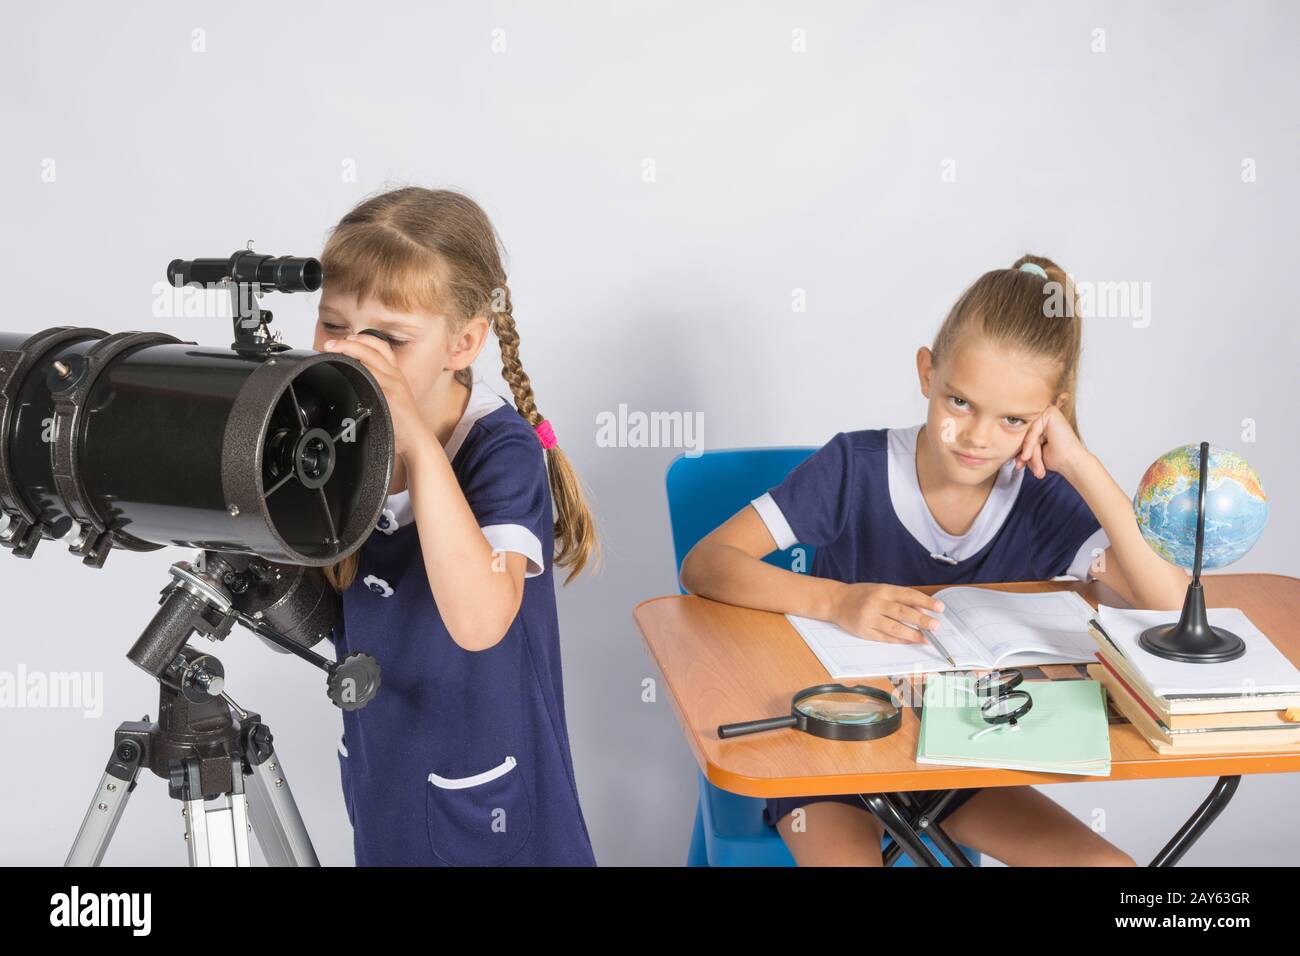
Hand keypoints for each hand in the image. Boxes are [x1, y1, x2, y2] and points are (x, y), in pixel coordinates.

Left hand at [322, 335, 431, 460]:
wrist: (416, 438)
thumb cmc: (401, 423)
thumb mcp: (390, 399)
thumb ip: (377, 387)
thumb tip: (355, 382)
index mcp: (395, 375)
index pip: (381, 347)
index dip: (363, 339)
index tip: (346, 338)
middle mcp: (395, 376)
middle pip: (373, 348)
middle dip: (349, 342)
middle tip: (330, 344)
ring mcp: (393, 384)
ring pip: (370, 358)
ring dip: (349, 351)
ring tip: (334, 351)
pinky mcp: (390, 396)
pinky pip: (372, 376)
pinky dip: (358, 370)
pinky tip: (346, 369)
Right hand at [830, 582, 944, 643]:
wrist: (836, 601)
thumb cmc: (863, 594)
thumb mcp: (882, 590)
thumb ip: (901, 599)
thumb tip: (922, 612)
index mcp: (883, 590)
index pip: (909, 595)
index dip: (926, 602)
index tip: (940, 608)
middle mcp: (876, 603)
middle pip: (903, 613)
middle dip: (922, 621)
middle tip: (936, 626)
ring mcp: (870, 618)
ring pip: (895, 628)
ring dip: (913, 634)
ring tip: (925, 638)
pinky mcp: (864, 631)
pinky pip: (885, 637)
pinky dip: (899, 640)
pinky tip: (909, 641)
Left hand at [1015, 404, 1089, 480]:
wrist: (1072, 463)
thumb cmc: (1058, 459)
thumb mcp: (1034, 452)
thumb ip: (1024, 446)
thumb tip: (1008, 449)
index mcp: (1044, 424)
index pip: (1025, 436)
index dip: (1022, 451)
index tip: (1019, 466)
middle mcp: (1046, 416)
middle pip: (1026, 435)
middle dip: (1025, 453)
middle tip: (1022, 467)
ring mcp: (1048, 412)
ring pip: (1029, 434)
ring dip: (1030, 453)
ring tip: (1035, 467)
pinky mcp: (1050, 412)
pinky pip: (1032, 431)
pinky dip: (1029, 445)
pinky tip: (1027, 456)